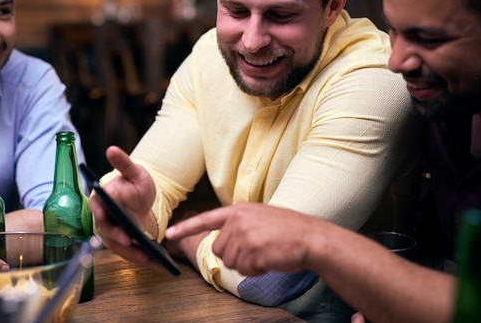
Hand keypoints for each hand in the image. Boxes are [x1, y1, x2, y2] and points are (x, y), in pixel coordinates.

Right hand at [88, 145, 157, 266]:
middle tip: (128, 239)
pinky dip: (141, 258)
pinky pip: (129, 254)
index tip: (102, 212)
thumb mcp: (135, 172)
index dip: (98, 209)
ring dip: (133, 253)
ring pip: (118, 246)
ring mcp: (112, 233)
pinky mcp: (122, 244)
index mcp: (103, 198)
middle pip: (107, 229)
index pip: (96, 204)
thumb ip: (124, 163)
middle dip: (117, 236)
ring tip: (150, 257)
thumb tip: (111, 149)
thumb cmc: (136, 184)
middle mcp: (104, 218)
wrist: (141, 200)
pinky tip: (156, 262)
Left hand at [166, 203, 313, 275]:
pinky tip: (270, 259)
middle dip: (235, 256)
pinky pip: (244, 269)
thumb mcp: (260, 218)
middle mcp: (238, 219)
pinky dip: (256, 270)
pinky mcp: (252, 249)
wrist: (311, 238)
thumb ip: (239, 225)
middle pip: (219, 249)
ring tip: (266, 253)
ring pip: (231, 261)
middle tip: (257, 250)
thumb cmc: (289, 231)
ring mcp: (245, 234)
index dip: (186, 228)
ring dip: (248, 264)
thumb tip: (224, 241)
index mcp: (239, 210)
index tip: (169, 234)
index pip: (206, 218)